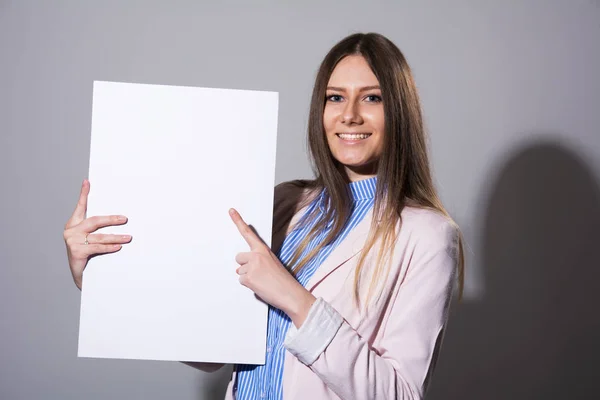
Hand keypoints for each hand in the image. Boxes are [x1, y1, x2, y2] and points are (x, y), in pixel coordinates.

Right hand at [63, 179, 131, 289]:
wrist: (80, 275)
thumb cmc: (86, 254)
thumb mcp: (89, 239)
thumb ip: (96, 228)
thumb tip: (117, 217)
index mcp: (73, 224)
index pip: (80, 207)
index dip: (83, 194)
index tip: (87, 182)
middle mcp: (71, 231)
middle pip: (94, 221)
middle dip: (111, 219)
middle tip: (125, 219)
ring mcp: (72, 241)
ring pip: (99, 237)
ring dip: (116, 237)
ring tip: (128, 238)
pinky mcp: (76, 252)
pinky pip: (97, 247)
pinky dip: (109, 247)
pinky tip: (118, 247)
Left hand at [229, 208, 315, 327]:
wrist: (290, 294)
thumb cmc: (283, 281)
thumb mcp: (272, 264)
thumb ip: (256, 262)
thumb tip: (238, 270)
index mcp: (263, 250)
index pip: (248, 233)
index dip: (238, 221)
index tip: (231, 211)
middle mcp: (256, 255)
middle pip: (239, 258)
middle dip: (245, 266)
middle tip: (259, 274)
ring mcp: (251, 266)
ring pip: (239, 271)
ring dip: (248, 277)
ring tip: (262, 281)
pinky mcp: (248, 278)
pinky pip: (241, 281)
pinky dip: (249, 285)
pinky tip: (260, 286)